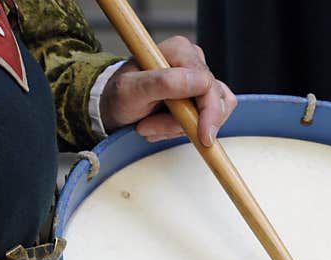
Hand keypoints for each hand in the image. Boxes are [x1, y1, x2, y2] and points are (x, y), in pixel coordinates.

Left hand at [99, 36, 237, 146]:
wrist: (115, 107)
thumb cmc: (120, 95)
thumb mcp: (131, 90)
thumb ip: (164, 83)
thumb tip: (200, 82)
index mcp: (179, 50)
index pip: (208, 84)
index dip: (209, 113)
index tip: (201, 136)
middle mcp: (194, 61)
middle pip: (214, 101)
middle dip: (185, 124)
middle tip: (152, 128)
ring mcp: (200, 80)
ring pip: (215, 114)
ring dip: (182, 129)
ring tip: (153, 126)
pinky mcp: (203, 98)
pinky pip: (211, 121)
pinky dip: (186, 130)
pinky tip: (164, 127)